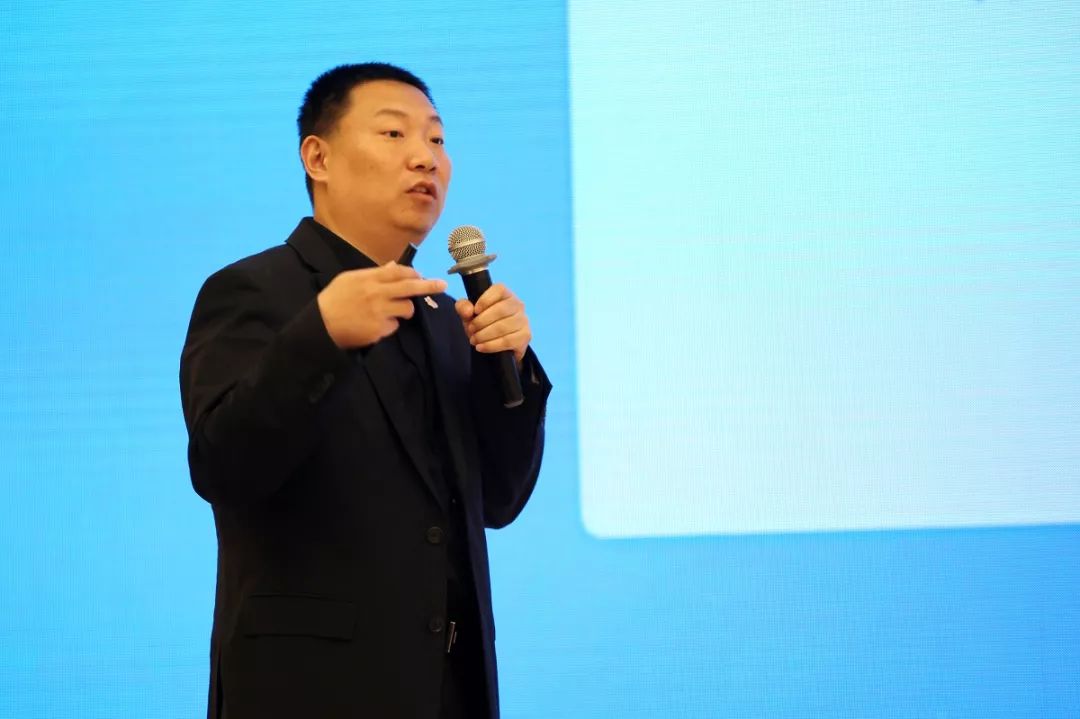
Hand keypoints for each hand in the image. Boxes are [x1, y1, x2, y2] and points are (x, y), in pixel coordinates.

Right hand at [318, 262, 446, 348]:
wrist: (321, 325)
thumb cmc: (334, 299)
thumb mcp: (350, 279)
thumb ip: (374, 274)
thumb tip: (394, 267)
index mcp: (369, 278)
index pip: (399, 272)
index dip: (413, 273)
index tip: (421, 275)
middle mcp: (377, 293)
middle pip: (410, 287)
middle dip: (429, 286)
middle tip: (443, 286)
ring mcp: (379, 312)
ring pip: (407, 308)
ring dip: (405, 310)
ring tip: (392, 311)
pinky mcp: (380, 330)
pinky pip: (395, 326)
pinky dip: (390, 325)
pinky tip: (376, 324)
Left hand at [455, 283, 530, 363]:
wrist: (496, 345)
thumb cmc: (483, 324)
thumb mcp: (469, 314)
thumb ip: (463, 307)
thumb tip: (468, 311)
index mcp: (505, 294)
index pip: (499, 290)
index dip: (485, 300)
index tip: (475, 311)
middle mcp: (518, 305)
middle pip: (501, 310)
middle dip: (481, 321)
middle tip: (471, 329)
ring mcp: (523, 320)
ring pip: (503, 327)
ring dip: (484, 335)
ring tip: (474, 340)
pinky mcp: (525, 336)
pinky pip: (507, 341)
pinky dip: (491, 345)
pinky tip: (481, 347)